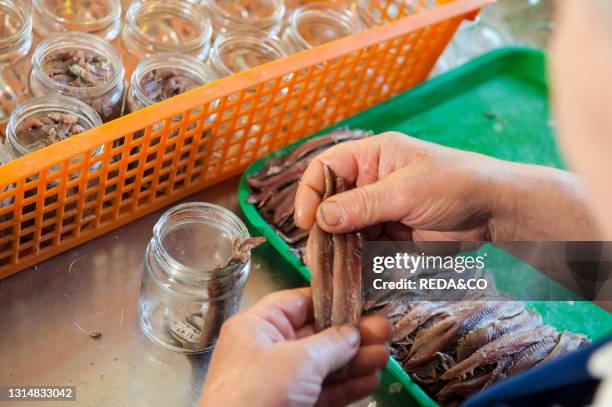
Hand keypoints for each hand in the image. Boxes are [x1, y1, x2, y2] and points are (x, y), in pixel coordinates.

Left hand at [199, 288, 389, 406]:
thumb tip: (353, 332)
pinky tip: (368, 382)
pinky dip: (346, 387)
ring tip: (384, 356)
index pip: (298, 303)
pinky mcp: (290, 406)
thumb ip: (331, 344)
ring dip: (355, 361)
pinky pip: (322, 391)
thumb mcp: (298, 362)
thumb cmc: (254, 396)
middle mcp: (267, 350)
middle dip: (352, 335)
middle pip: (316, 335)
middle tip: (384, 331)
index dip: (331, 301)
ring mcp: (279, 381)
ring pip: (323, 365)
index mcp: (257, 327)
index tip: (361, 303)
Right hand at [294, 132, 599, 240]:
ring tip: (332, 269)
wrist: (495, 213)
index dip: (310, 191)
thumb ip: (362, 205)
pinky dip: (358, 261)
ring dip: (338, 249)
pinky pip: (365, 248)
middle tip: (317, 254)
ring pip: (346, 230)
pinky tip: (353, 274)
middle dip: (323, 228)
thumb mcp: (405, 191)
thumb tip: (321, 218)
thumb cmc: (454, 184)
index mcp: (372, 156)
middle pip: (331, 203)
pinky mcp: (391, 235)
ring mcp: (380, 210)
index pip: (326, 168)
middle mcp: (370, 181)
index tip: (306, 220)